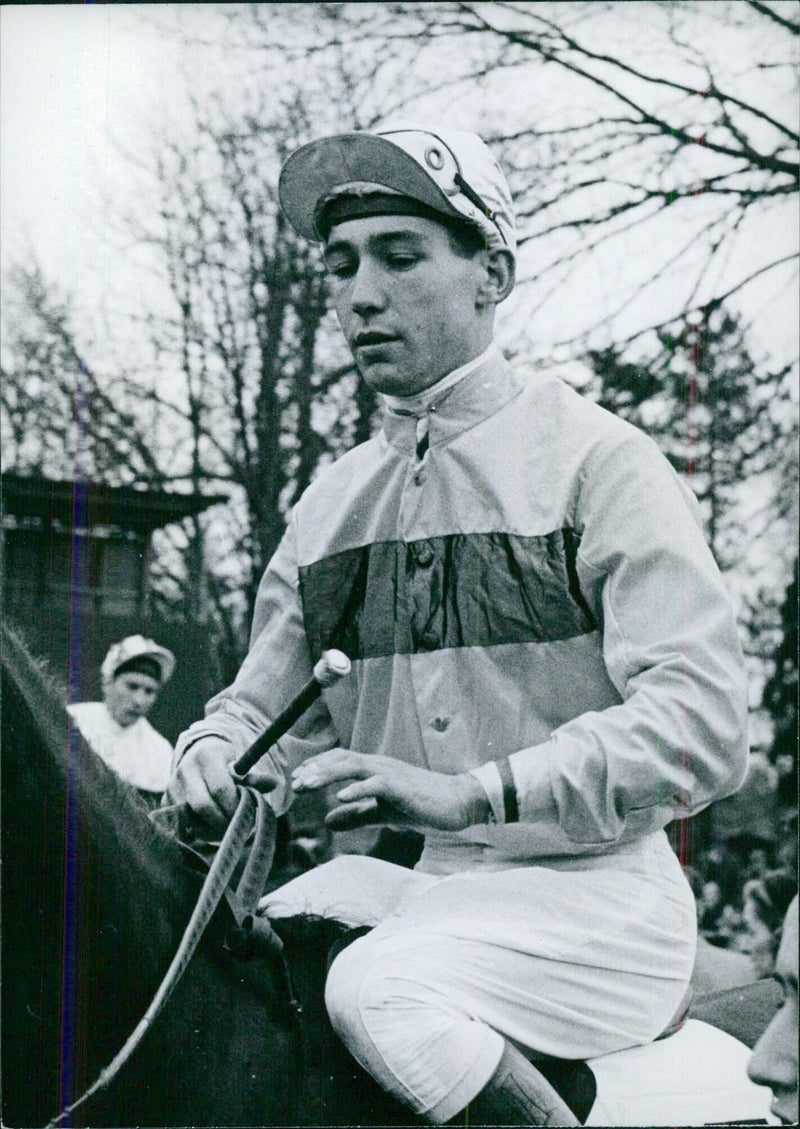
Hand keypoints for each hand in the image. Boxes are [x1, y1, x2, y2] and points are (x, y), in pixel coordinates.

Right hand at [164, 737, 279, 834]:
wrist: (198, 754)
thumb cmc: (226, 763)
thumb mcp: (241, 764)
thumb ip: (255, 777)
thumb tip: (275, 783)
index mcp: (206, 757)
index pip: (221, 789)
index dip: (235, 806)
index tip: (246, 813)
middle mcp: (185, 770)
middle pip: (203, 806)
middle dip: (223, 821)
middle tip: (237, 826)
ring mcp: (172, 786)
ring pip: (191, 819)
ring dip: (211, 830)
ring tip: (226, 826)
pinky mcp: (165, 801)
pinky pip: (182, 825)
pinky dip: (198, 830)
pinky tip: (211, 826)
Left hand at [291, 749, 490, 831]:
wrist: (457, 803)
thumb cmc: (421, 805)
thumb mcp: (383, 813)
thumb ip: (357, 816)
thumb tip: (328, 820)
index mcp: (375, 769)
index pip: (340, 761)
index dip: (318, 768)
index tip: (297, 780)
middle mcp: (380, 765)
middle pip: (341, 759)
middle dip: (316, 769)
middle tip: (296, 782)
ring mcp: (391, 773)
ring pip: (353, 766)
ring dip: (328, 774)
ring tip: (308, 784)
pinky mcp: (402, 787)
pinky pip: (376, 784)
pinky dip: (357, 790)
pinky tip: (340, 798)